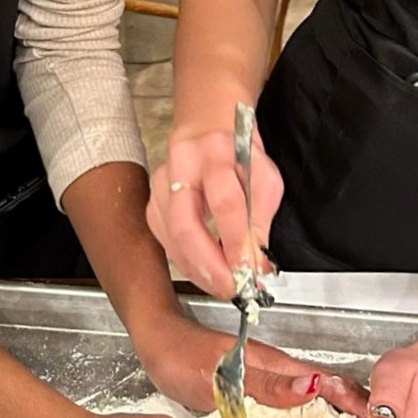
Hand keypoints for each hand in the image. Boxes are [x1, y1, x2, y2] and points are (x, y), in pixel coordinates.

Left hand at [129, 300, 368, 417]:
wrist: (157, 348)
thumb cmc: (185, 357)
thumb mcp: (227, 375)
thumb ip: (270, 384)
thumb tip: (315, 386)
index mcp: (280, 367)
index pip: (333, 384)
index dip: (361, 405)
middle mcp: (281, 378)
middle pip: (329, 401)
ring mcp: (269, 390)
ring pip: (313, 413)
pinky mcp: (255, 403)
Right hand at [147, 127, 284, 296]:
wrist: (208, 131)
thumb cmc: (240, 155)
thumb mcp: (265, 178)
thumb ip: (260, 222)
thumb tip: (257, 265)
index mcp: (218, 152)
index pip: (225, 202)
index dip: (235, 241)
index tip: (248, 269)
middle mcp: (183, 165)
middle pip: (184, 222)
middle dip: (207, 264)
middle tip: (228, 287)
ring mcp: (161, 183)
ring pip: (170, 236)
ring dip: (196, 268)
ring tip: (220, 285)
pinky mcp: (152, 201)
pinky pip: (163, 239)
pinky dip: (184, 261)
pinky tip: (202, 271)